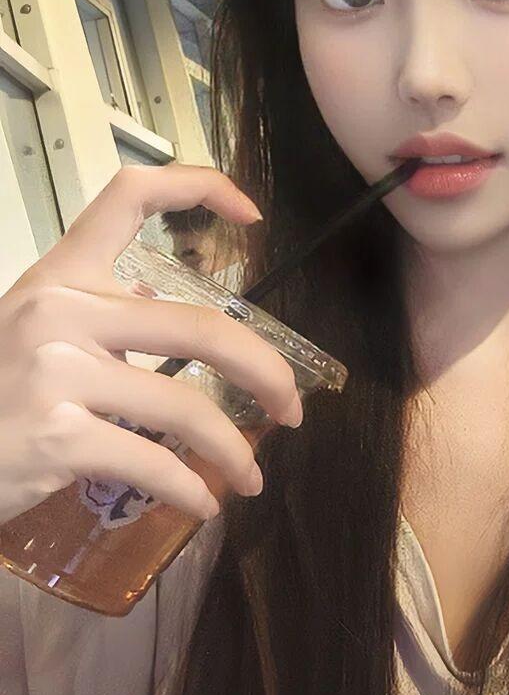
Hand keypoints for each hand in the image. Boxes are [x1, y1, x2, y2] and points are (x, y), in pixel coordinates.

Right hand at [0, 164, 303, 525]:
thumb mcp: (30, 333)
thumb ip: (91, 314)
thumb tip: (151, 300)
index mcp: (58, 274)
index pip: (130, 197)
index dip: (200, 189)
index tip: (252, 218)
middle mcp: (59, 310)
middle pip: (201, 327)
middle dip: (265, 373)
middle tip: (292, 409)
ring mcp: (56, 372)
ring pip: (187, 407)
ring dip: (234, 452)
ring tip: (249, 478)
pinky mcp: (55, 436)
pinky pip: (153, 463)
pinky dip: (190, 491)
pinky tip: (202, 505)